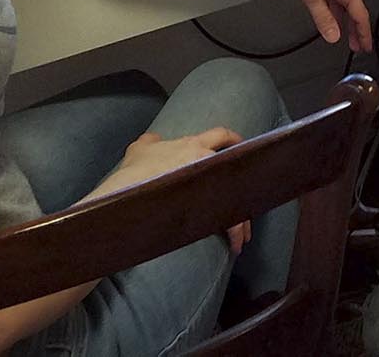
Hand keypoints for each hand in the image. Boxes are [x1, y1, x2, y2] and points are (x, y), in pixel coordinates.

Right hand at [91, 128, 251, 253]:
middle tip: (250, 196)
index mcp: (192, 144)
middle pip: (237, 169)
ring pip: (236, 198)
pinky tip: (235, 243)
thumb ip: (151, 142)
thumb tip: (154, 139)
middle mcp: (206, 160)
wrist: (128, 191)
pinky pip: (230, 219)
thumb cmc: (133, 171)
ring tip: (242, 235)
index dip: (233, 139)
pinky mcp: (208, 205)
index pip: (220, 135)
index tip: (241, 144)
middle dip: (246, 183)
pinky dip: (236, 231)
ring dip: (242, 217)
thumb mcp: (139, 149)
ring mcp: (209, 183)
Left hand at [277, 0, 372, 49]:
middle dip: (355, 29)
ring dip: (345, 17)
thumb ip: (323, 18)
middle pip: (355, 9)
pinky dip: (337, 4)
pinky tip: (330, 9)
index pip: (360, 16)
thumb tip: (333, 35)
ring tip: (342, 32)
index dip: (363, 34)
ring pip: (346, 0)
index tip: (366, 46)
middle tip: (355, 44)